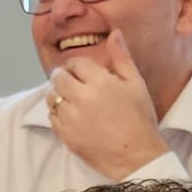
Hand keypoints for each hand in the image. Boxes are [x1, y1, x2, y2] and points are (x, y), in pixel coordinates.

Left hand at [47, 30, 169, 178]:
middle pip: (58, 77)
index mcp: (100, 82)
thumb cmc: (140, 120)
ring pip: (51, 97)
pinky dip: (58, 115)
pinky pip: (52, 118)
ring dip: (58, 95)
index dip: (78, 66)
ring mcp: (72, 118)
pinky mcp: (67, 136)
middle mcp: (82, 98)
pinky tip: (73, 117)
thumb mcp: (136, 84)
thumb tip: (114, 34)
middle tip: (74, 84)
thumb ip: (122, 57)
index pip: (75, 63)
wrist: (138, 157)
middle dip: (64, 77)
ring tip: (72, 100)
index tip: (83, 73)